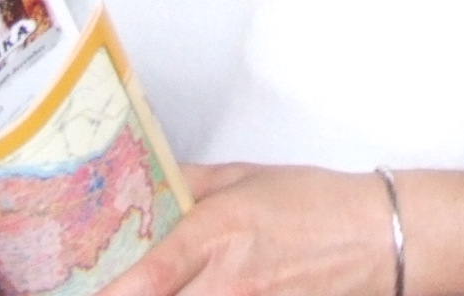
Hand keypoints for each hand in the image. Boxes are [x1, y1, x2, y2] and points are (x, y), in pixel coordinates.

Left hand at [98, 162, 394, 295]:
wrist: (380, 240)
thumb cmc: (317, 204)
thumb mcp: (248, 178)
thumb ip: (191, 183)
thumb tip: (147, 182)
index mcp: (219, 231)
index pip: (151, 275)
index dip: (112, 293)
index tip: (83, 293)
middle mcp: (228, 280)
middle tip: (110, 290)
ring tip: (154, 292)